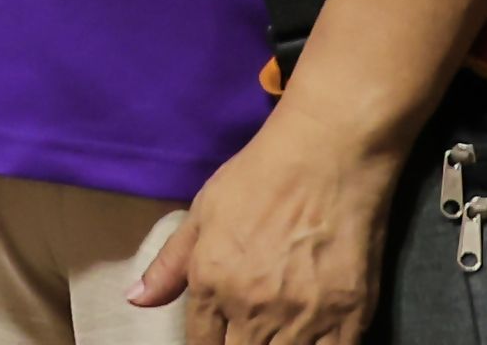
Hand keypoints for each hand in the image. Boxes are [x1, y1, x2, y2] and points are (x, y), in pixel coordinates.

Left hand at [126, 105, 400, 343]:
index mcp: (212, 283)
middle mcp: (253, 308)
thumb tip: (135, 301)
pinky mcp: (350, 319)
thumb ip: (169, 265)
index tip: (218, 337)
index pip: (201, 344)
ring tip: (275, 335)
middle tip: (247, 332)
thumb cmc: (258, 180)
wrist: (326, 159)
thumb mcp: (201, 214)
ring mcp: (304, 318)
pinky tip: (310, 340)